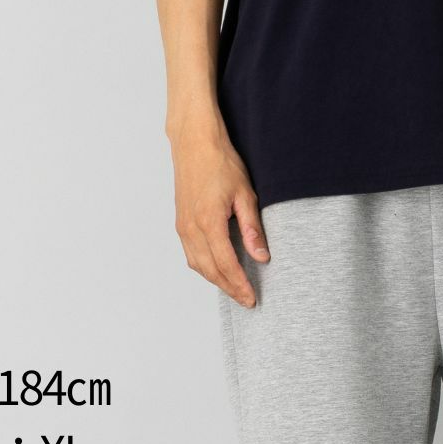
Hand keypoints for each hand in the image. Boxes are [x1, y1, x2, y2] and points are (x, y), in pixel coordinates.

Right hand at [167, 114, 269, 307]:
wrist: (195, 144)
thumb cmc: (221, 163)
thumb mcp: (245, 194)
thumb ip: (252, 228)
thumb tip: (262, 256)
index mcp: (209, 222)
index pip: (227, 264)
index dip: (240, 284)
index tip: (252, 298)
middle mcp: (191, 228)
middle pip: (210, 270)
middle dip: (229, 288)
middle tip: (247, 300)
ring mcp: (182, 226)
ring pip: (198, 265)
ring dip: (216, 280)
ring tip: (235, 288)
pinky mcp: (180, 222)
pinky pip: (191, 254)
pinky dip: (204, 267)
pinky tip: (217, 268)